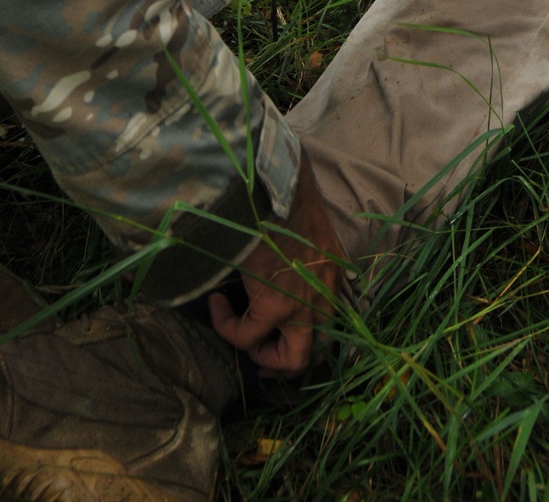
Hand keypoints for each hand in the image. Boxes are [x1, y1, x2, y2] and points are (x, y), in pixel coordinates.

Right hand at [208, 148, 345, 375]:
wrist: (273, 187)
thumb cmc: (283, 198)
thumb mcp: (305, 231)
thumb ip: (298, 258)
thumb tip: (272, 271)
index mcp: (332, 277)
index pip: (328, 329)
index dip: (303, 343)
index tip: (277, 339)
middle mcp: (325, 297)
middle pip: (315, 354)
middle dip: (284, 362)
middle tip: (259, 356)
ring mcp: (303, 305)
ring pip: (291, 361)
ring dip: (261, 353)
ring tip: (236, 329)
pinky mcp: (274, 306)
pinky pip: (246, 336)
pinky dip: (227, 326)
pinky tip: (216, 303)